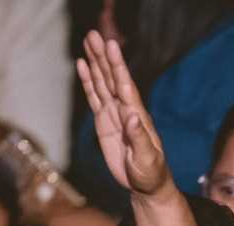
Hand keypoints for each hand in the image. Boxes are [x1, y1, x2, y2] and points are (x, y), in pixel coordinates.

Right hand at [77, 31, 169, 194]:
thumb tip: (132, 116)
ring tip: (89, 40)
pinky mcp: (105, 121)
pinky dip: (89, 81)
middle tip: (94, 34)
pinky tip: (83, 65)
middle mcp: (126, 109)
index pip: (126, 86)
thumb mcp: (147, 159)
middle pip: (112, 78)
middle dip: (104, 56)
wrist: (146, 183)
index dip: (119, 67)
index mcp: (137, 115)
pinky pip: (95, 97)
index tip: (113, 47)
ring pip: (103, 82)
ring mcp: (115, 113)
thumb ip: (139, 138)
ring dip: (95, 62)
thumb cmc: (150, 173)